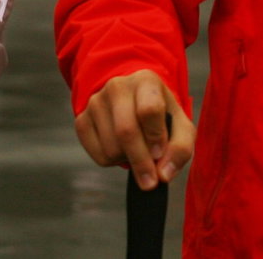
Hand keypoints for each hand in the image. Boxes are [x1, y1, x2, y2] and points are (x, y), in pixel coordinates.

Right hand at [74, 69, 195, 190]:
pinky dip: (113, 162)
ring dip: (128, 160)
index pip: (149, 110)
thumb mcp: (181, 126)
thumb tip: (163, 175)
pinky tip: (122, 149)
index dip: (155, 137)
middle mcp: (117, 86)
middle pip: (126, 131)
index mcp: (146, 81)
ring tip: (138, 150)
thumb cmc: (162, 116)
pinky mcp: (82, 120)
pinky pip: (98, 155)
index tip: (159, 155)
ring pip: (111, 147)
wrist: (135, 102)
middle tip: (151, 181)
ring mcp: (96, 102)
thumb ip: (180, 149)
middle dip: (141, 162)